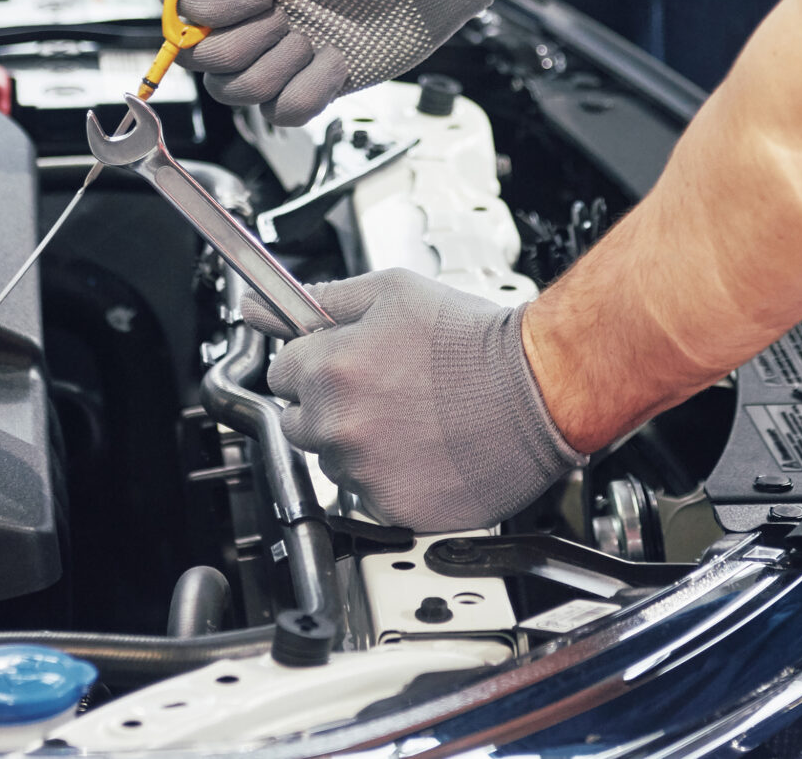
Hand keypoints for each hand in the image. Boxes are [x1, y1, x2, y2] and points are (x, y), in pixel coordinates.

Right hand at [164, 0, 509, 126]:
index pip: (179, 5)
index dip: (201, 12)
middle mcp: (257, 10)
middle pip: (200, 58)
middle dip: (240, 42)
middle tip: (283, 10)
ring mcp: (288, 47)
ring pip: (236, 92)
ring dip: (271, 69)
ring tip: (311, 37)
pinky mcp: (321, 78)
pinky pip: (285, 112)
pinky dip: (306, 93)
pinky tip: (336, 61)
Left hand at [246, 271, 582, 532]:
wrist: (539, 390)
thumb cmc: (475, 341)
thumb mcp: (394, 292)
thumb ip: (323, 300)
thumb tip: (262, 307)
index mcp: (331, 368)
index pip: (279, 371)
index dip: (311, 362)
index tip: (339, 362)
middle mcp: (339, 425)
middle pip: (297, 421)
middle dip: (328, 404)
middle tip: (381, 390)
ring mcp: (365, 472)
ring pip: (333, 461)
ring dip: (358, 443)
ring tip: (411, 419)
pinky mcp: (394, 508)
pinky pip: (367, 496)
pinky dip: (388, 478)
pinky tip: (423, 450)